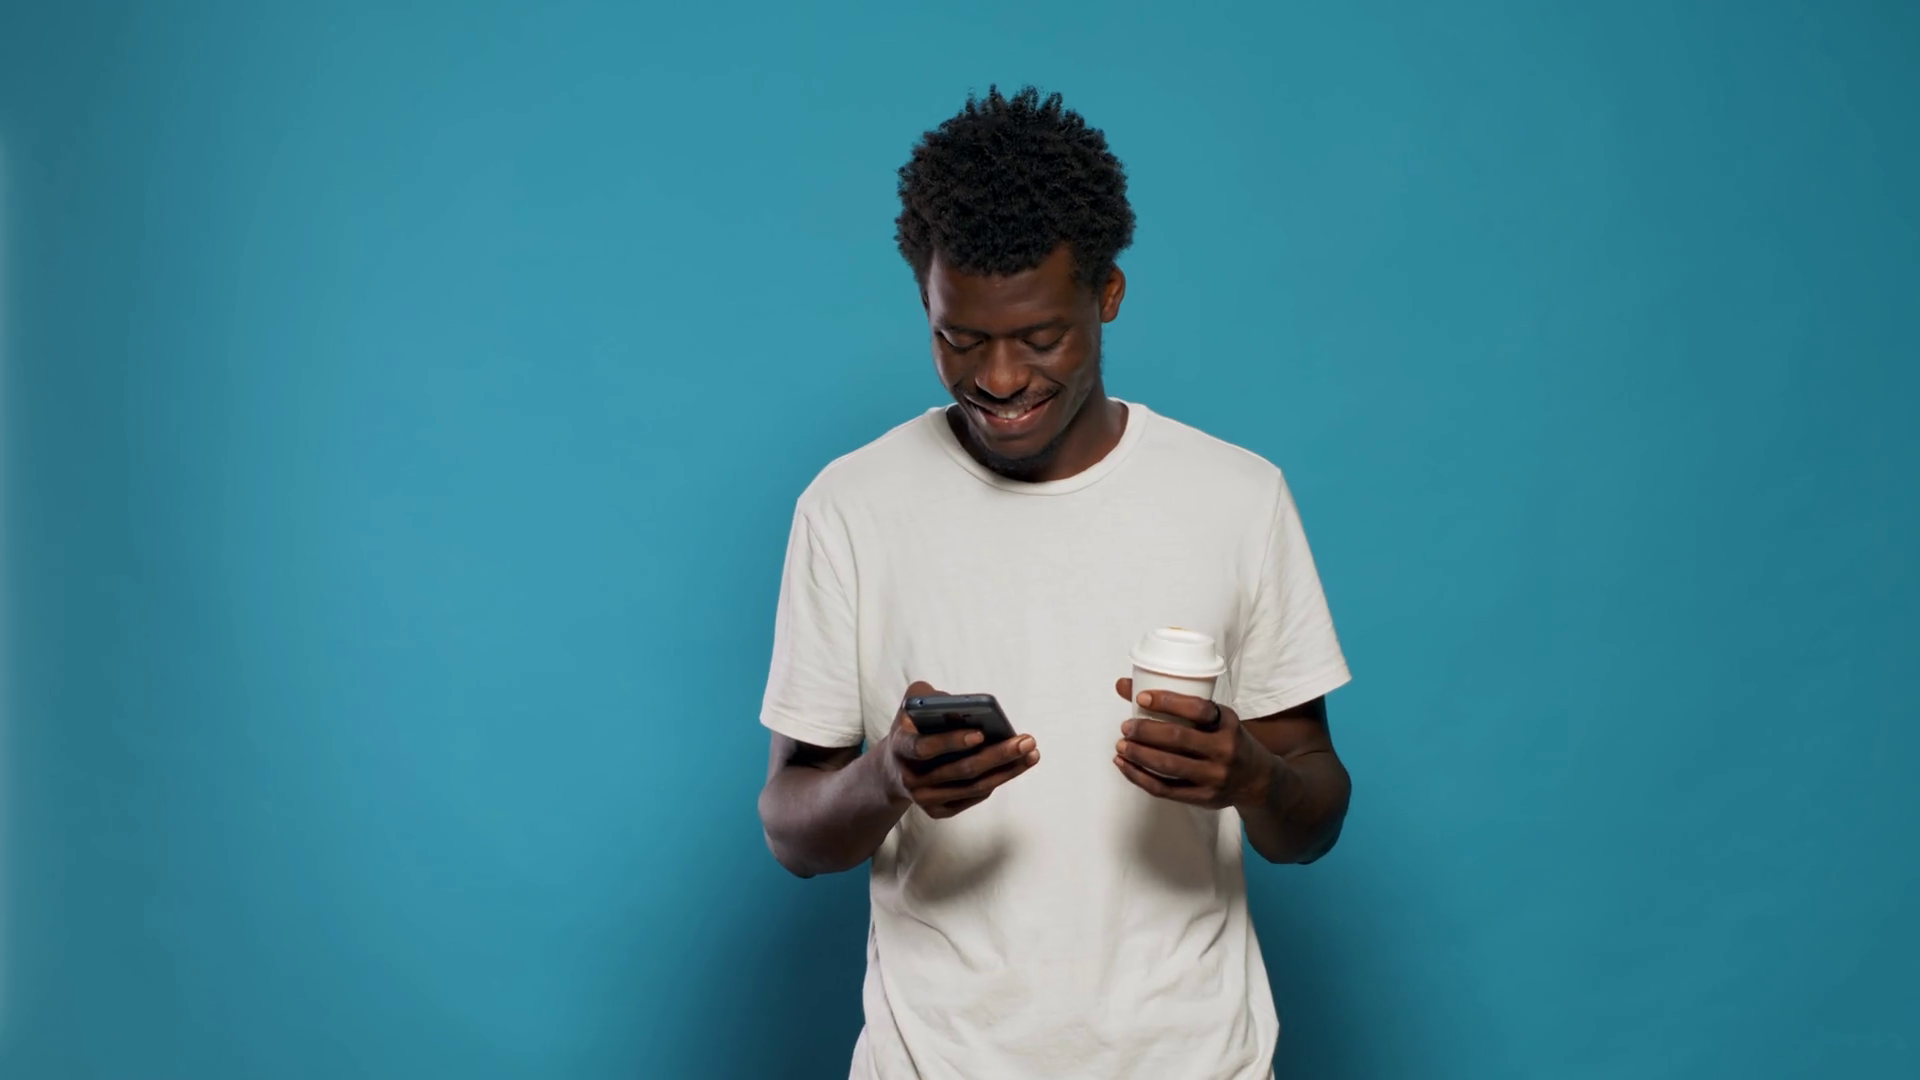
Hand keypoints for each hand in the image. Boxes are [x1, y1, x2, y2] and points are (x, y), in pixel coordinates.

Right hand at [883, 682, 1039, 818]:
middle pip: (961, 770)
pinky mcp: (938, 811)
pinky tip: (1016, 765)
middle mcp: (910, 779)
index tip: (980, 733)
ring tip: (1031, 752)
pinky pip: (974, 796)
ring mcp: (924, 799)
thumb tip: (965, 705)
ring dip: (1007, 770)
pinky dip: (997, 779)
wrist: (894, 768)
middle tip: (1026, 741)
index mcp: (900, 748)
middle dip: (997, 755)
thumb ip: (930, 696)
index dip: (951, 742)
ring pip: (974, 787)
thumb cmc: (912, 727)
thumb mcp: (913, 705)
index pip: (924, 748)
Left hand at [1112, 678, 1272, 809]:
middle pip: (1178, 738)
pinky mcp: (1202, 797)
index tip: (1141, 698)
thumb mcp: (1216, 719)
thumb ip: (1177, 704)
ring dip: (1139, 755)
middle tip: (1125, 726)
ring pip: (1168, 766)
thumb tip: (1123, 685)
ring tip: (1121, 745)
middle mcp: (1224, 749)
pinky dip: (1139, 777)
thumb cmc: (1227, 741)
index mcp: (1227, 723)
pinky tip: (1125, 765)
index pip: (1197, 708)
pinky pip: (1164, 789)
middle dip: (1146, 731)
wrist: (1257, 780)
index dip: (1167, 702)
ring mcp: (1214, 776)